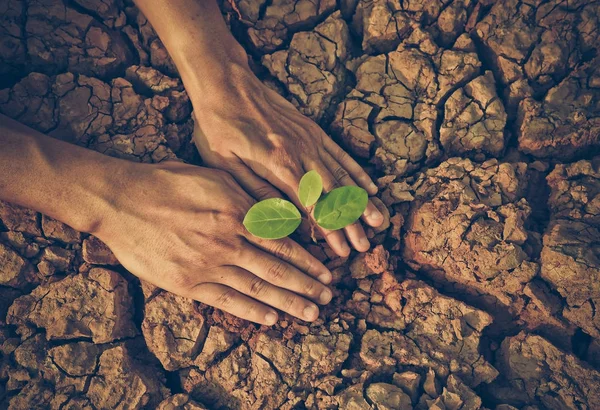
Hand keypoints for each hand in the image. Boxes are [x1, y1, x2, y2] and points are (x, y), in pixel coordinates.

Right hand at [94, 161, 332, 324]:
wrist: (121, 201)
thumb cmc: (167, 183)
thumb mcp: (215, 178)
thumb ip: (248, 199)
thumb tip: (279, 216)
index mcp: (237, 213)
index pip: (283, 243)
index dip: (308, 262)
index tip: (327, 273)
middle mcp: (227, 242)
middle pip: (276, 270)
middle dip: (306, 286)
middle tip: (328, 298)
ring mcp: (206, 265)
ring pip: (256, 288)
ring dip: (287, 303)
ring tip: (310, 314)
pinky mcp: (185, 283)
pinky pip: (225, 300)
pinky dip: (251, 310)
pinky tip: (271, 318)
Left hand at [191, 67, 383, 256]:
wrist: (225, 82)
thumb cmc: (218, 126)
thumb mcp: (227, 165)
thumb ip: (257, 192)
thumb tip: (283, 221)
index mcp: (280, 164)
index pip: (312, 205)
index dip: (329, 230)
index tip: (343, 251)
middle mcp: (302, 152)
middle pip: (333, 194)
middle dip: (351, 223)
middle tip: (365, 246)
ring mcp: (310, 139)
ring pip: (342, 176)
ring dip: (361, 201)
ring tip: (378, 221)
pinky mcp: (312, 129)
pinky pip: (340, 154)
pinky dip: (356, 172)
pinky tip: (370, 187)